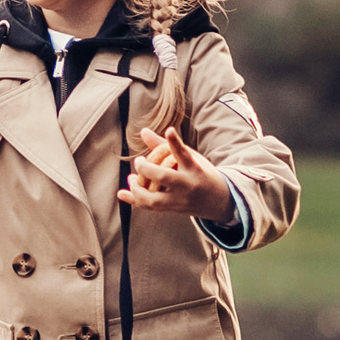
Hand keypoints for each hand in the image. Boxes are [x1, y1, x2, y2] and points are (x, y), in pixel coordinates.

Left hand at [120, 126, 234, 223]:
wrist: (218, 200)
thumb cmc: (200, 173)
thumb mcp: (190, 158)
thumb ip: (165, 145)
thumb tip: (143, 131)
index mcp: (194, 168)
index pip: (185, 154)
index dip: (176, 142)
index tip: (169, 130)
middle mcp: (187, 184)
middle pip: (165, 177)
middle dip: (147, 169)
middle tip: (139, 161)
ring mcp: (179, 199)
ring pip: (154, 199)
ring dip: (137, 189)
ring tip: (131, 178)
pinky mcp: (172, 209)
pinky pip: (150, 207)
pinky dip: (134, 200)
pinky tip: (122, 193)